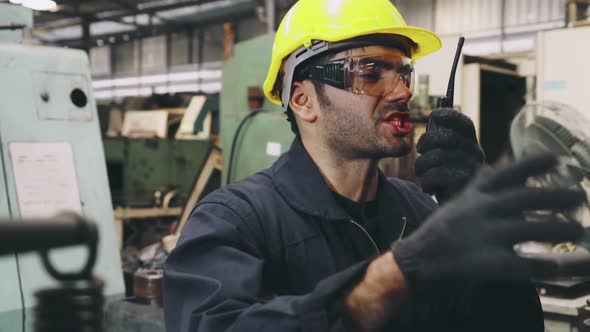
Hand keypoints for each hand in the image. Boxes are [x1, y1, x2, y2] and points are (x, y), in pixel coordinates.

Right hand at [393, 153, 585, 291]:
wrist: (416, 260)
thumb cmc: (441, 230)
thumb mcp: (458, 201)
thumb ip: (478, 186)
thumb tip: (493, 168)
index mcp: (474, 195)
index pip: (506, 173)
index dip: (532, 164)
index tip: (557, 158)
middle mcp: (479, 211)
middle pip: (524, 199)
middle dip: (556, 196)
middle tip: (581, 196)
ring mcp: (482, 236)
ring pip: (529, 230)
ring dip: (557, 229)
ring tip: (577, 230)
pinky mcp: (484, 263)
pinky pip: (522, 264)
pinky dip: (544, 266)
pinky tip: (559, 266)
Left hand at [416, 109, 484, 202]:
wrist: (456, 213)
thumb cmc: (446, 182)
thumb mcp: (444, 159)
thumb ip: (440, 142)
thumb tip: (432, 121)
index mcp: (470, 144)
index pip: (464, 123)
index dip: (449, 115)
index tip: (434, 115)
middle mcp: (475, 153)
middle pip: (446, 137)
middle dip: (425, 142)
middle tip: (420, 152)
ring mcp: (472, 169)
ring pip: (437, 156)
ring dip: (422, 165)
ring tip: (422, 174)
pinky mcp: (465, 185)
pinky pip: (438, 174)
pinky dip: (427, 181)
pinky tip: (429, 188)